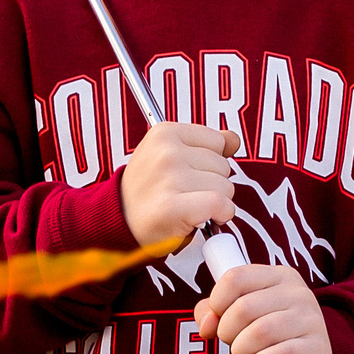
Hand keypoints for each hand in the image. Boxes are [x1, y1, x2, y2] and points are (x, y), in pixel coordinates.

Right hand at [119, 121, 237, 246]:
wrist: (120, 221)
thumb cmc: (149, 190)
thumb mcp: (170, 154)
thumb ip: (204, 143)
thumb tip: (233, 139)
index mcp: (164, 132)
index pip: (218, 141)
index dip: (209, 163)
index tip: (190, 174)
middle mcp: (166, 151)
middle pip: (223, 165)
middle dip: (212, 183)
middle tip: (185, 194)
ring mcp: (169, 177)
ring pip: (225, 187)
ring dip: (215, 202)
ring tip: (188, 206)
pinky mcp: (172, 206)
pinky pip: (220, 204)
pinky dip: (220, 215)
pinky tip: (203, 218)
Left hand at [195, 265, 335, 353]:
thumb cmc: (273, 339)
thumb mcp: (245, 318)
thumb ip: (214, 312)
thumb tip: (206, 325)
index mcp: (279, 276)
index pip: (235, 277)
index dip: (217, 302)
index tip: (218, 319)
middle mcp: (298, 293)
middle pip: (243, 308)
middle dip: (228, 333)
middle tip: (235, 344)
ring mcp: (311, 320)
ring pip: (259, 332)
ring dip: (242, 352)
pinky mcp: (316, 349)